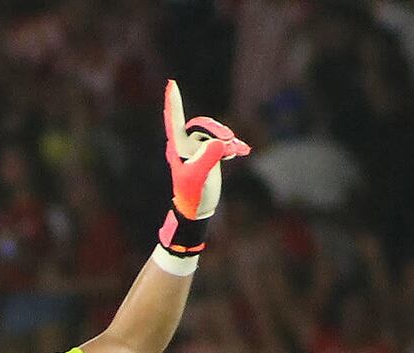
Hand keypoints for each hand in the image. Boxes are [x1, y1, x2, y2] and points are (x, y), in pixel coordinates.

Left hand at [163, 80, 249, 220]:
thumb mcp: (198, 177)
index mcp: (177, 147)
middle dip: (216, 128)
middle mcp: (186, 145)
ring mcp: (199, 148)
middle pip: (201, 125)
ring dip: (227, 139)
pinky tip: (243, 151)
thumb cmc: (191, 194)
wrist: (198, 208)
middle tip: (228, 140)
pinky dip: (234, 145)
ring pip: (215, 133)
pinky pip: (224, 142)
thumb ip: (208, 158)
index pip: (174, 120)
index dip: (172, 102)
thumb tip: (220, 143)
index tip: (171, 84)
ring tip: (236, 150)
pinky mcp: (211, 154)